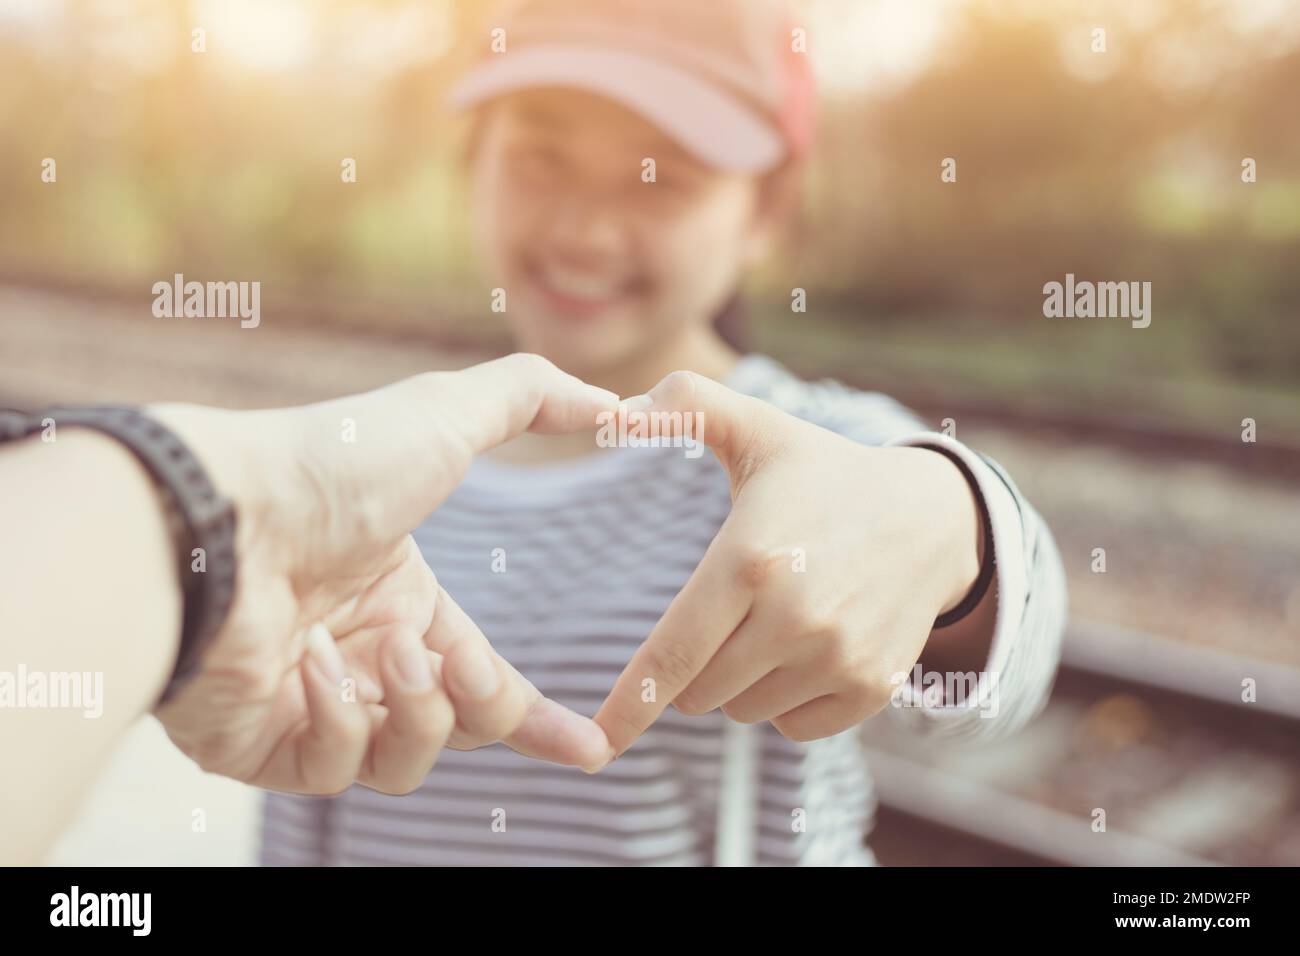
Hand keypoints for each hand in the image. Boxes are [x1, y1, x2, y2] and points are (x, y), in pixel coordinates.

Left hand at [152, 354, 618, 792]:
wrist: (216, 512)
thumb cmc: (329, 465)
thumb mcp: (444, 415)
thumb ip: (530, 398)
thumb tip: (613, 401)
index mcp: (406, 605)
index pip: (486, 679)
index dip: (538, 718)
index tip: (590, 749)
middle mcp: (364, 660)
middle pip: (458, 727)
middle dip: (483, 702)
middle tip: (459, 663)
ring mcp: (311, 706)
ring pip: (404, 762)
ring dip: (417, 713)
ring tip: (393, 658)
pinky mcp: (260, 745)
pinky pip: (332, 770)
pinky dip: (338, 719)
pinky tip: (313, 664)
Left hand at [594, 371, 982, 755]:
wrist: (932, 518)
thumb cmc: (825, 475)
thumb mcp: (759, 430)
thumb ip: (687, 404)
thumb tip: (618, 408)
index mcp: (750, 559)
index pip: (671, 655)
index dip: (629, 705)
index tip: (596, 743)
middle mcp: (795, 617)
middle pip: (699, 692)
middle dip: (694, 665)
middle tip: (728, 612)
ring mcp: (838, 657)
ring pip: (743, 711)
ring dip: (741, 681)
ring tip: (775, 620)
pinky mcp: (871, 688)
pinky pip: (793, 727)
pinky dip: (787, 701)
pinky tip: (807, 649)